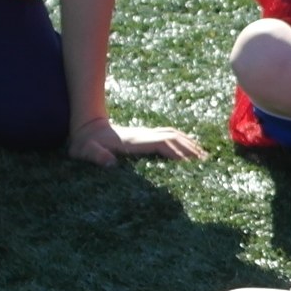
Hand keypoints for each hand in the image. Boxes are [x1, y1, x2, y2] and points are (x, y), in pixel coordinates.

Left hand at [72, 116, 207, 166]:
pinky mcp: (144, 135)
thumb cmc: (84, 143)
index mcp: (134, 140)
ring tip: (204, 156)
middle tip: (207, 162)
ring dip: (189, 143)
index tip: (192, 164)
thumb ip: (96, 156)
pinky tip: (188, 148)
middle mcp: (142, 134)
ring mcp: (144, 133)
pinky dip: (182, 140)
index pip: (162, 143)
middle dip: (190, 149)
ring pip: (172, 134)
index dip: (178, 152)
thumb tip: (110, 163)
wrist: (84, 126)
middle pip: (173, 137)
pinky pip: (168, 135)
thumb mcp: (85, 151)